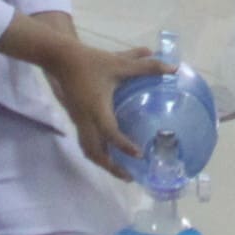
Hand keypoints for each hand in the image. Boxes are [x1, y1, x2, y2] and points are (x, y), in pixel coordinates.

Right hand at [25, 18, 158, 172]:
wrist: (61, 58)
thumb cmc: (91, 61)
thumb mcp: (119, 64)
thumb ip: (146, 67)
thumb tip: (173, 68)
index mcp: (97, 109)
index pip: (110, 133)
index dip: (124, 145)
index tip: (139, 155)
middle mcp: (86, 120)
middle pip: (96, 153)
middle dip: (112, 167)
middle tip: (130, 176)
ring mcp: (79, 121)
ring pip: (88, 150)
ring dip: (103, 162)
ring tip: (120, 169)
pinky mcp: (76, 119)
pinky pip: (85, 142)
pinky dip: (97, 152)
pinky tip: (108, 151)